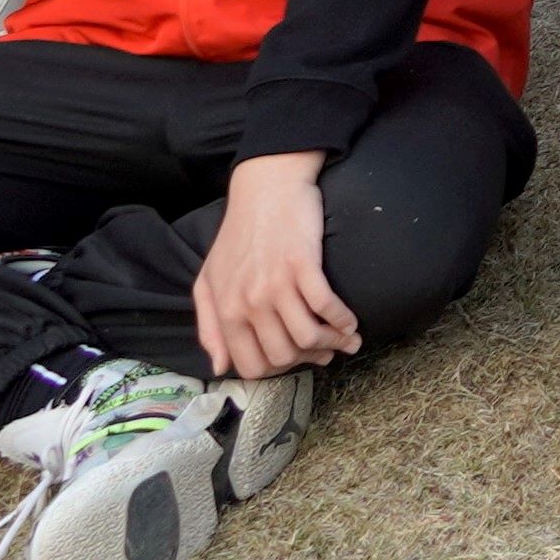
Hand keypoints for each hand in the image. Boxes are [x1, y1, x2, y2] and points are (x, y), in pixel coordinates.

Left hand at [187, 154, 359, 379]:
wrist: (265, 188)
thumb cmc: (238, 233)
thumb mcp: (209, 281)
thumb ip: (210, 327)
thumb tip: (221, 367)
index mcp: (226, 311)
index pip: (251, 365)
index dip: (277, 371)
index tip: (295, 360)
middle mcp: (249, 303)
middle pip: (284, 355)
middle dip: (309, 359)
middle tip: (326, 352)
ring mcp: (276, 285)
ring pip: (308, 337)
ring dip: (332, 344)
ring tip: (346, 340)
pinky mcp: (303, 265)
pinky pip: (326, 306)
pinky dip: (343, 320)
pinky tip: (350, 322)